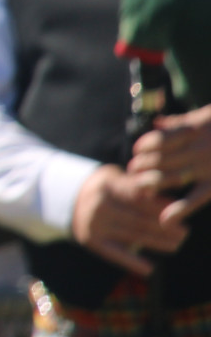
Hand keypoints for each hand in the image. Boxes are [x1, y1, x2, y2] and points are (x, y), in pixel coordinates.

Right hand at [71, 163, 184, 274]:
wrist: (66, 198)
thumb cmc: (103, 188)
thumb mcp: (115, 178)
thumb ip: (138, 187)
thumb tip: (168, 200)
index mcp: (107, 186)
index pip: (140, 198)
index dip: (161, 207)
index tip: (179, 213)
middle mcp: (99, 205)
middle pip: (139, 218)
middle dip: (165, 227)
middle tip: (184, 233)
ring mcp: (94, 224)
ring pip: (133, 235)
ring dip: (158, 242)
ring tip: (176, 245)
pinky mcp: (90, 240)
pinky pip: (115, 253)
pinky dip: (132, 262)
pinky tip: (149, 269)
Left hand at [130, 105, 210, 219]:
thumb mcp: (209, 116)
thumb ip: (182, 122)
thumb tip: (157, 123)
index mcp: (195, 130)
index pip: (161, 139)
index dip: (145, 145)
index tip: (137, 150)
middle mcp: (198, 150)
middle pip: (162, 159)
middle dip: (143, 165)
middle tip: (132, 170)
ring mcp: (206, 168)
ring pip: (173, 177)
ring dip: (152, 182)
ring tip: (138, 186)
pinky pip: (195, 198)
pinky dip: (180, 209)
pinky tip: (166, 220)